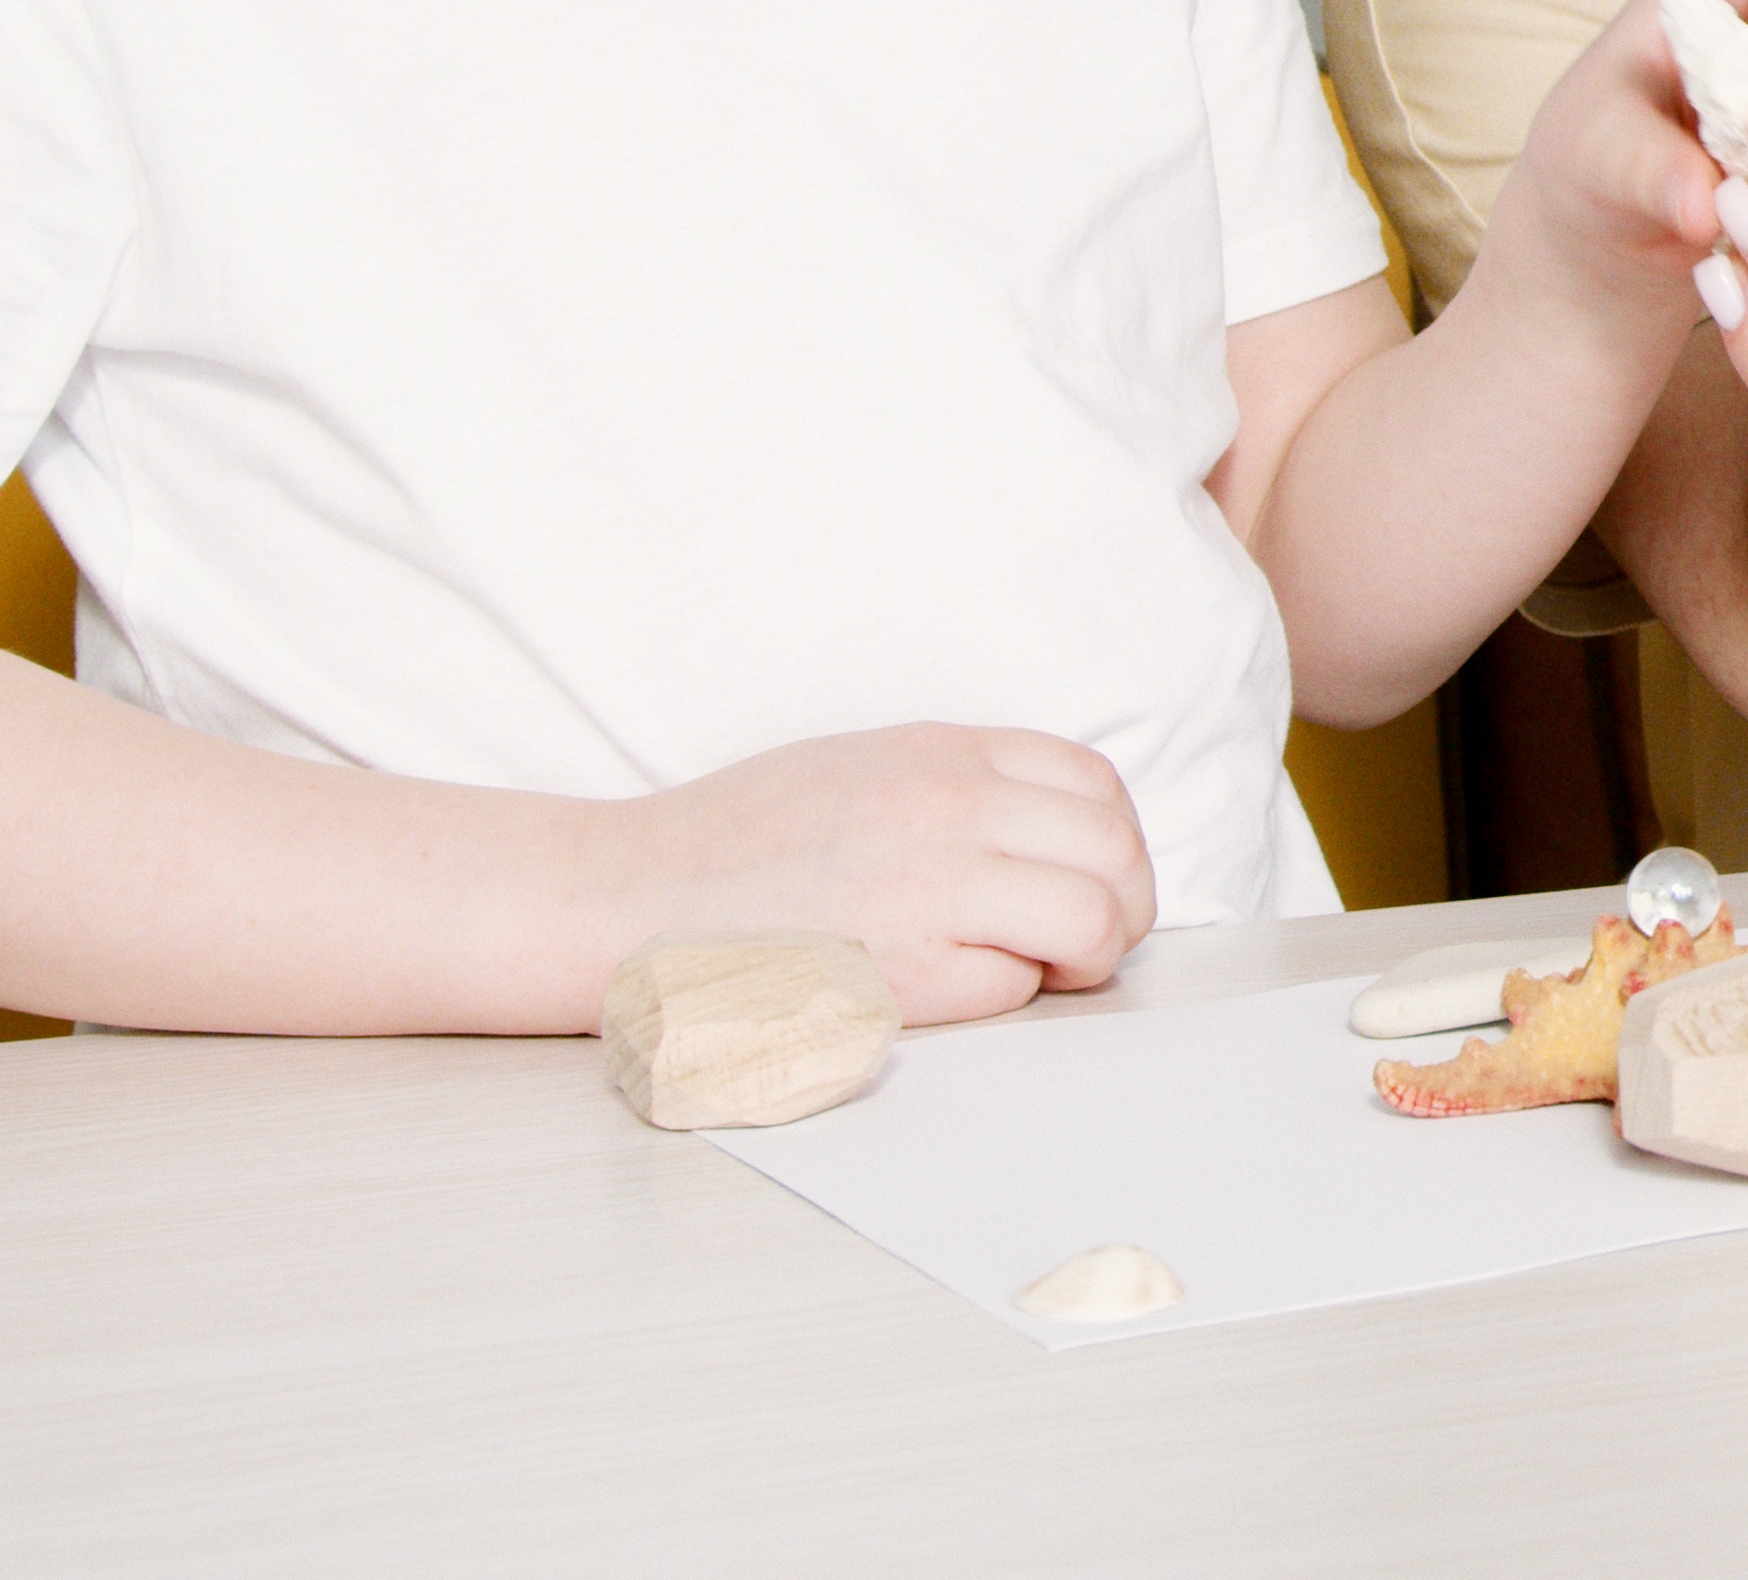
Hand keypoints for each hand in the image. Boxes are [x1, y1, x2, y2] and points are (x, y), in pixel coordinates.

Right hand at [606, 722, 1162, 1025]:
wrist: (624, 899)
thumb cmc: (736, 843)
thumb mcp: (863, 766)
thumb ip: (961, 784)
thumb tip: (1059, 831)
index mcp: (941, 753)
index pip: (1095, 783)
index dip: (1111, 840)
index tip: (1088, 877)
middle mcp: (950, 808)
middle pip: (1116, 851)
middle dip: (1123, 904)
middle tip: (1085, 941)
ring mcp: (931, 889)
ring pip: (1094, 917)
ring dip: (1087, 955)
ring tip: (1043, 969)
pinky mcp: (903, 973)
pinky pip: (1017, 987)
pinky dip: (1006, 995)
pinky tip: (952, 987)